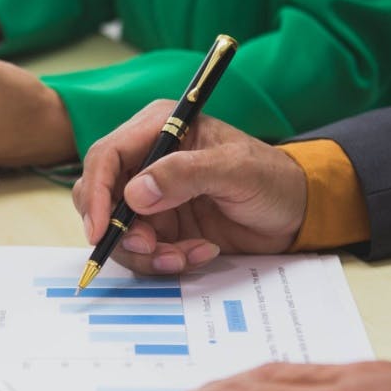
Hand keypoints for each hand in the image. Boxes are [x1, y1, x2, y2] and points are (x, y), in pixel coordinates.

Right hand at [72, 100, 308, 274]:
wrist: (296, 213)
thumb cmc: (273, 178)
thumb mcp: (236, 170)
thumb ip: (186, 175)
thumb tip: (135, 193)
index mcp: (159, 129)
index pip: (106, 156)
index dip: (95, 193)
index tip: (101, 229)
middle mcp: (148, 161)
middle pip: (100, 197)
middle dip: (121, 230)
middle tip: (152, 247)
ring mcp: (152, 197)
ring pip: (120, 231)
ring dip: (149, 252)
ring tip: (189, 253)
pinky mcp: (162, 227)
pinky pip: (144, 251)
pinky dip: (166, 260)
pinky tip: (201, 252)